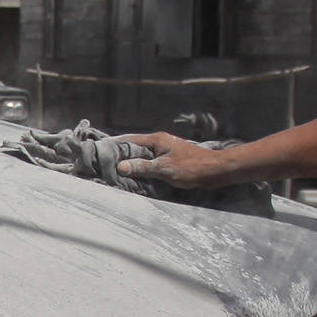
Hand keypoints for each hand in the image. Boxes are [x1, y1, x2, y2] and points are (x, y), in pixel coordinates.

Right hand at [112, 129, 244, 188]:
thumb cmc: (192, 168)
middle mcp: (159, 142)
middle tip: (104, 163)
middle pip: (134, 147)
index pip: (129, 140)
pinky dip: (141, 167)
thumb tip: (121, 166)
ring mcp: (165, 150)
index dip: (114, 146)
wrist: (216, 171)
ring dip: (131, 162)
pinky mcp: (170, 160)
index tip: (99, 151)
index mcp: (156, 140)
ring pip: (142, 155)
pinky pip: (150, 162)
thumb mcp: (165, 169)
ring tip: (115, 171)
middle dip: (120, 154)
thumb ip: (143, 167)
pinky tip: (136, 176)